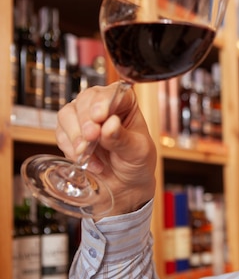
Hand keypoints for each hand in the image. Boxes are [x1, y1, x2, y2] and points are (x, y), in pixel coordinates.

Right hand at [56, 83, 156, 217]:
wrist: (125, 185)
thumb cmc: (137, 162)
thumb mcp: (138, 152)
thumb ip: (123, 139)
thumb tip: (109, 124)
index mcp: (125, 103)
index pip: (112, 93)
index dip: (103, 102)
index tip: (100, 117)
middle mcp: (103, 105)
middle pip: (86, 99)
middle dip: (86, 120)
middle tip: (92, 138)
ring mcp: (83, 117)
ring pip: (67, 114)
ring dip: (75, 135)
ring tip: (88, 154)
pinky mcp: (70, 133)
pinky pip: (60, 134)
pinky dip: (71, 149)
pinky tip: (88, 162)